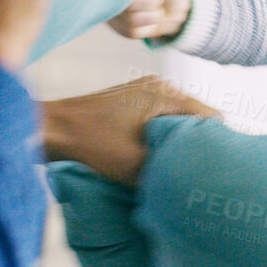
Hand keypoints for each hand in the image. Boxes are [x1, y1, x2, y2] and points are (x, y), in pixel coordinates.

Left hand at [42, 75, 220, 185]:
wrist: (51, 130)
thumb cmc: (91, 147)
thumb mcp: (138, 165)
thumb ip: (172, 166)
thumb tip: (197, 180)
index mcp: (167, 95)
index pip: (213, 118)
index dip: (216, 144)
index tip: (211, 168)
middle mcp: (160, 86)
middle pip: (198, 116)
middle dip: (198, 141)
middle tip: (196, 170)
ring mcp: (145, 89)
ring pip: (179, 117)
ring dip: (179, 139)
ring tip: (176, 164)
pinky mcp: (131, 98)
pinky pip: (161, 115)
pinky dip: (163, 133)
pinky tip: (157, 153)